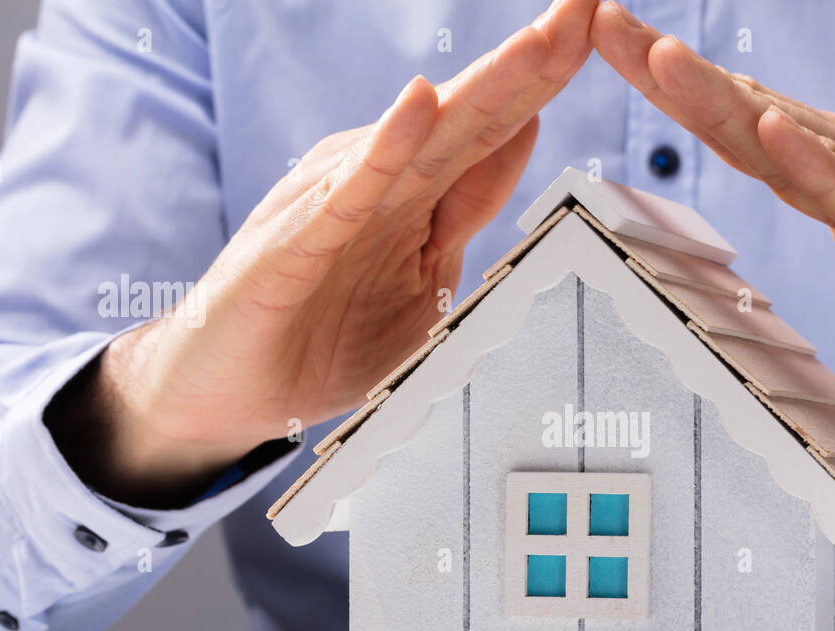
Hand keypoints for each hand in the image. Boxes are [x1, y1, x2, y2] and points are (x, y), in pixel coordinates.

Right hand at [51, 0, 597, 505]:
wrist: (232, 390)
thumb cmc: (323, 336)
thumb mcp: (424, 278)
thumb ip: (469, 210)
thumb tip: (526, 140)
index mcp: (419, 193)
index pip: (499, 128)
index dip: (551, 77)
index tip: (602, 25)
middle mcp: (383, 180)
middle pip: (476, 115)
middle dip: (538, 60)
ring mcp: (339, 203)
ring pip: (427, 137)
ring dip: (487, 88)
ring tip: (543, 39)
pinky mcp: (299, 238)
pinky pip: (350, 190)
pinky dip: (387, 146)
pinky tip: (420, 105)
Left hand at [592, 2, 834, 440]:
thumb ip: (830, 212)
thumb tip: (791, 185)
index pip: (738, 121)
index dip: (673, 86)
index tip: (610, 46)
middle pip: (747, 112)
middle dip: (670, 70)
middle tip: (601, 21)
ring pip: (791, 142)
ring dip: (721, 99)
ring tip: (658, 56)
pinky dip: (812, 166)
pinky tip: (769, 130)